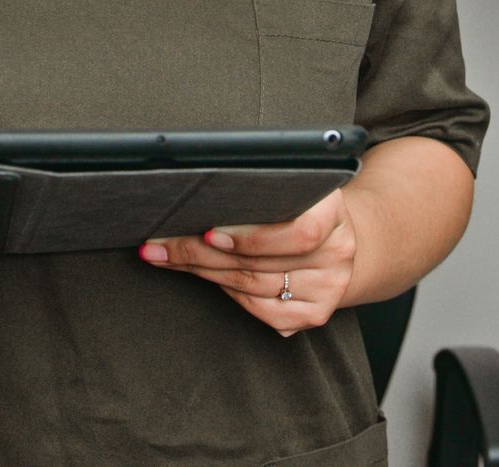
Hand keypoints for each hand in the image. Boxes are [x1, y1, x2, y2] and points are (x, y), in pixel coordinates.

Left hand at [138, 189, 356, 336]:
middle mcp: (337, 252)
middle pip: (260, 262)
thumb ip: (258, 187)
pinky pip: (263, 312)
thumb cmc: (297, 203)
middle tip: (161, 246)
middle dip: (200, 254)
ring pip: (253, 287)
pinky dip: (230, 295)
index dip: (252, 238)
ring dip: (204, 272)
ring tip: (168, 257)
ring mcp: (329, 287)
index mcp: (332, 212)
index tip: (209, 233)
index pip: (299, 233)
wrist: (331, 235)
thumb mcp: (289, 185)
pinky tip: (208, 278)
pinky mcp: (315, 313)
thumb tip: (195, 191)